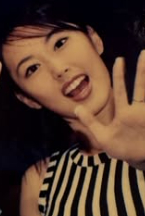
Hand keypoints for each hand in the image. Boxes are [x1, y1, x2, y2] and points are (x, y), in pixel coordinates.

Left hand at [74, 51, 144, 166]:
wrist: (137, 162)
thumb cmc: (120, 149)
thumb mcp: (102, 136)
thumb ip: (91, 122)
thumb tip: (76, 108)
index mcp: (124, 113)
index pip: (121, 90)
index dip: (120, 76)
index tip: (119, 60)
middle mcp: (137, 111)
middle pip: (141, 87)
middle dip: (142, 70)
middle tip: (144, 53)